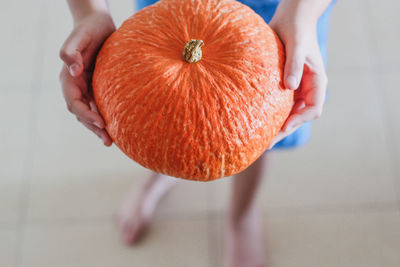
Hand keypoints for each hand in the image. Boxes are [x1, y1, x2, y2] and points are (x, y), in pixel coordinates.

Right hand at [59, 11, 114, 145]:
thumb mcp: (80, 36)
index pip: (75, 102)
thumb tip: (73, 69)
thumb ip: (72, 51)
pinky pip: (98, 107)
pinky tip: (115, 127)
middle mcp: (75, 86)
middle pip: (81, 113)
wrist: (98, 25)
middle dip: (94, 128)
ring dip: (98, 128)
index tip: (101, 123)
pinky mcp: (96, 88)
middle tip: (109, 141)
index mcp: (69, 78)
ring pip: (89, 113)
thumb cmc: (89, 29)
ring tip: (111, 142)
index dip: (86, 114)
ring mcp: (85, 88)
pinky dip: (104, 118)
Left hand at [268, 1, 328, 148]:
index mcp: (316, 81)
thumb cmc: (296, 28)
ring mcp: (296, 86)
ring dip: (277, 124)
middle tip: (266, 143)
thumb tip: (290, 87)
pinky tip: (257, 118)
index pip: (313, 109)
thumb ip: (294, 65)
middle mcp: (307, 87)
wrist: (291, 17)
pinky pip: (279, 103)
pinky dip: (271, 112)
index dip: (298, 121)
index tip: (282, 127)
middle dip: (284, 129)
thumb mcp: (296, 45)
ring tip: (260, 137)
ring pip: (288, 112)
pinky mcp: (284, 83)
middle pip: (299, 116)